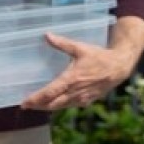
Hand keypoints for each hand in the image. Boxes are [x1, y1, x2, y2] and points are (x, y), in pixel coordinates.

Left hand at [21, 32, 135, 110]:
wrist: (119, 67)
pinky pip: (70, 105)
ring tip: (36, 106)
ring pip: (61, 106)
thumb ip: (62, 43)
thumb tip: (46, 35)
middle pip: (53, 104)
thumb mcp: (80, 48)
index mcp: (72, 79)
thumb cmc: (99, 57)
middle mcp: (76, 91)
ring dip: (48, 107)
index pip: (50, 92)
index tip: (24, 103)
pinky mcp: (88, 100)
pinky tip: (53, 103)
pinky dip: (60, 105)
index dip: (36, 99)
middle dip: (38, 106)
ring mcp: (82, 98)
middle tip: (25, 106)